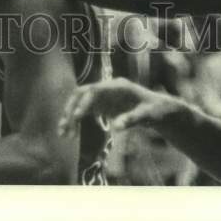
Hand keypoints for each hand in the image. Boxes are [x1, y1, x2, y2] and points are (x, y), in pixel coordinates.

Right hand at [58, 78, 176, 137]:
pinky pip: (84, 111)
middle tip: (65, 127)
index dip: (84, 102)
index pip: (95, 90)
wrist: (158, 110)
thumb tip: (116, 127)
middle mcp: (107, 89)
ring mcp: (103, 96)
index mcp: (118, 86)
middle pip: (82, 93)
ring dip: (70, 116)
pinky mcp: (101, 106)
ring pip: (80, 102)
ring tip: (63, 133)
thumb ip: (132, 119)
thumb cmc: (155, 110)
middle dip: (71, 109)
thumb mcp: (148, 116)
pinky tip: (71, 134)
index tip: (77, 116)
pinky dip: (76, 121)